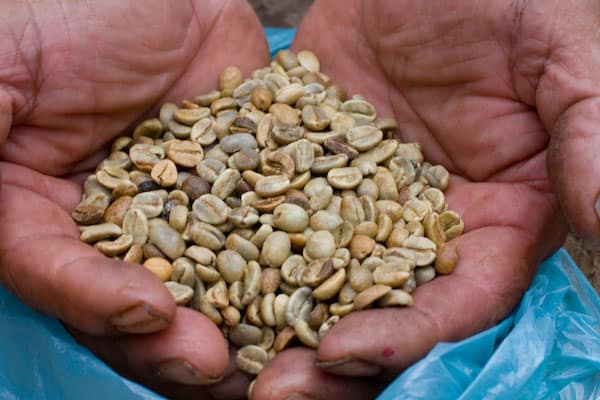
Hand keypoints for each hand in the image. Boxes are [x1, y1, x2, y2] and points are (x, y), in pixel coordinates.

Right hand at [0, 1, 268, 397]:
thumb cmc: (60, 13)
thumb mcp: (1, 71)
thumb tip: (7, 239)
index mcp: (50, 212)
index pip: (60, 277)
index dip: (97, 303)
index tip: (149, 311)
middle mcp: (124, 225)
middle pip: (142, 303)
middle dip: (177, 341)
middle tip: (221, 368)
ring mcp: (192, 208)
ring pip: (213, 283)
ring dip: (241, 323)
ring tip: (279, 352)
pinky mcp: (248, 182)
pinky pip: (273, 227)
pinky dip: (295, 259)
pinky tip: (322, 284)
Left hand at [252, 0, 599, 397]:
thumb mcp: (560, 59)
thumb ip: (588, 141)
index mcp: (495, 218)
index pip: (456, 302)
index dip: (405, 335)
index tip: (344, 353)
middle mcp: (421, 223)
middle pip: (378, 310)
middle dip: (326, 355)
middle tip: (268, 389)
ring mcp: (357, 197)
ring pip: (316, 275)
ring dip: (273, 318)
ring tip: (222, 353)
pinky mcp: (307, 163)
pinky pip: (270, 212)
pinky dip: (237, 244)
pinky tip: (197, 272)